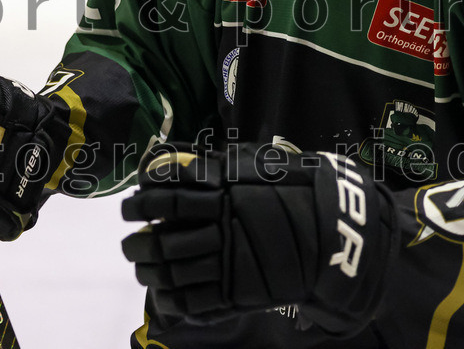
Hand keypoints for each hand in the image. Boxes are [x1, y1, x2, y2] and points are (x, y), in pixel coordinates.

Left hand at [121, 144, 392, 335]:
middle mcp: (221, 227)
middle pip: (162, 238)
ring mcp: (229, 262)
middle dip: (137, 241)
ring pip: (172, 272)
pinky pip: (193, 302)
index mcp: (222, 191)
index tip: (131, 206)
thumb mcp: (254, 163)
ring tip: (142, 266)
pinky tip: (163, 293)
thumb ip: (211, 163)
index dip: (141, 202)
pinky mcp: (239, 293)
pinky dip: (171, 300)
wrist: (335, 231)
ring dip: (149, 270)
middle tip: (128, 240)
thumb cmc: (293, 187)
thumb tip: (169, 160)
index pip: (166, 196)